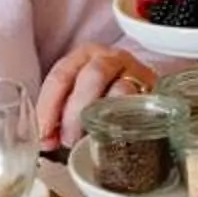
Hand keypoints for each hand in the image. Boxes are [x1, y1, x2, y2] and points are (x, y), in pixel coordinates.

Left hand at [35, 41, 152, 148]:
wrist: (140, 93)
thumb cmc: (102, 96)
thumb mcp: (76, 98)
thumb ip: (58, 117)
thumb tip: (47, 141)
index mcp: (84, 56)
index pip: (61, 76)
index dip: (48, 107)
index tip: (44, 135)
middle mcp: (110, 58)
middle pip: (91, 77)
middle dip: (75, 112)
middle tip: (68, 140)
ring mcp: (135, 72)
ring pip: (119, 89)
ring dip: (101, 118)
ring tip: (89, 141)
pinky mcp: (153, 90)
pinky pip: (140, 104)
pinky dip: (124, 120)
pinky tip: (113, 135)